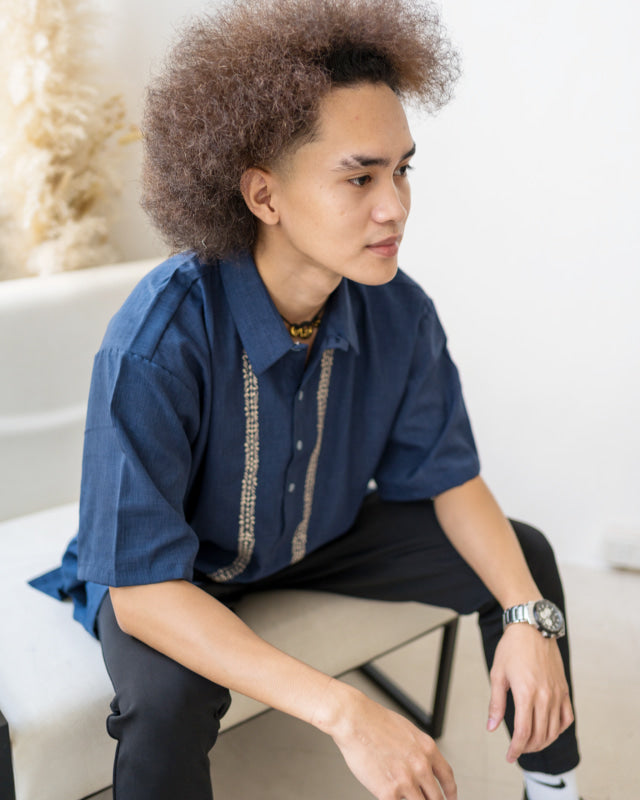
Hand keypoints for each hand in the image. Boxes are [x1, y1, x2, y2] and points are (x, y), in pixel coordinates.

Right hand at [326, 684, 456, 799]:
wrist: (355, 720)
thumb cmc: (375, 721)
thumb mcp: (408, 732)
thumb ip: (418, 751)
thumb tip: (422, 766)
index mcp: (428, 749)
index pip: (448, 778)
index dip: (451, 793)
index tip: (450, 798)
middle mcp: (421, 766)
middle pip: (436, 797)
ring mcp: (406, 781)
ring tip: (404, 795)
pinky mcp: (388, 792)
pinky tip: (390, 796)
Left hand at [487, 623, 573, 762]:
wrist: (532, 628)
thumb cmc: (511, 648)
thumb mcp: (497, 674)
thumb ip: (496, 703)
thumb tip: (492, 727)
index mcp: (526, 693)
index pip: (523, 732)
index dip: (516, 749)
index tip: (510, 756)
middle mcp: (545, 696)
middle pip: (539, 735)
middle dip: (527, 748)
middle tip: (517, 750)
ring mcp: (557, 693)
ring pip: (554, 730)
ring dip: (542, 742)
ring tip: (530, 743)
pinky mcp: (564, 689)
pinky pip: (567, 718)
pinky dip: (558, 729)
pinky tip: (548, 730)